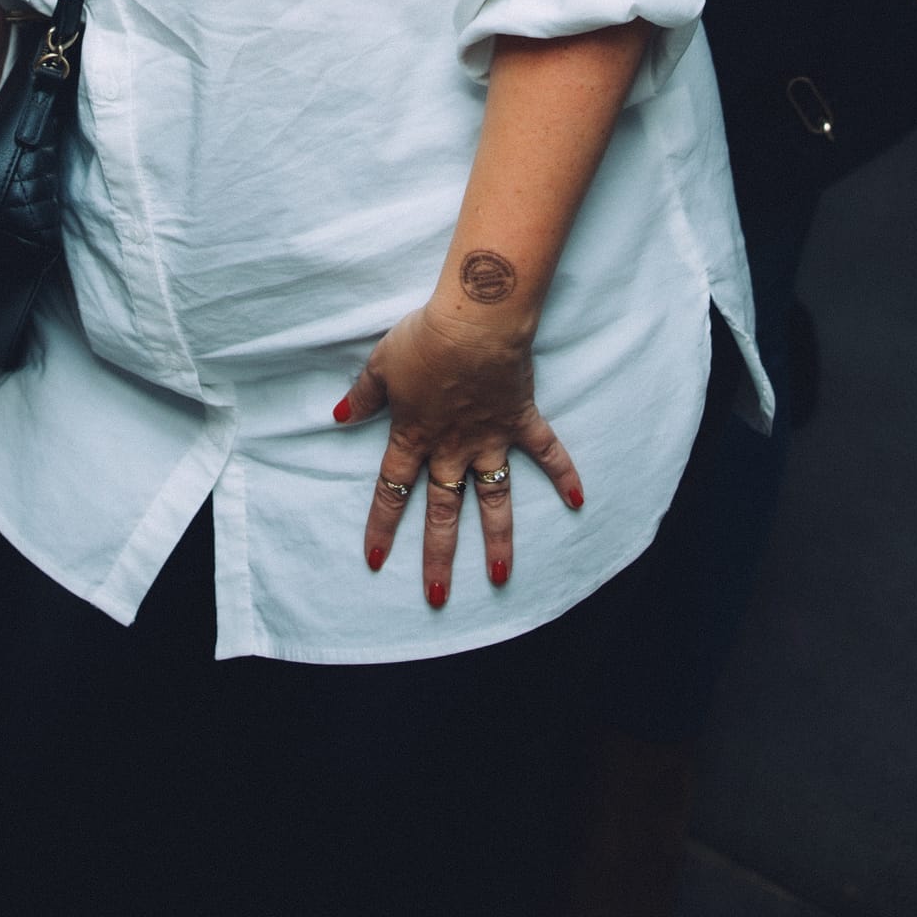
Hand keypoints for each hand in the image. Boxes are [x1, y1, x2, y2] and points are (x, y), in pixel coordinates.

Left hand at [334, 298, 582, 605]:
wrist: (475, 320)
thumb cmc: (424, 338)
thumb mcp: (381, 364)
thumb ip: (362, 396)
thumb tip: (338, 416)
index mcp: (414, 435)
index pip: (392, 490)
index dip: (383, 526)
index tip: (376, 560)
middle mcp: (452, 447)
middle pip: (443, 510)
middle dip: (439, 555)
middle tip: (437, 597)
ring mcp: (490, 437)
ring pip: (493, 498)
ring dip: (497, 539)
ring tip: (499, 576)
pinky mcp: (521, 419)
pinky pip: (547, 452)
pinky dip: (564, 473)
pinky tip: (578, 500)